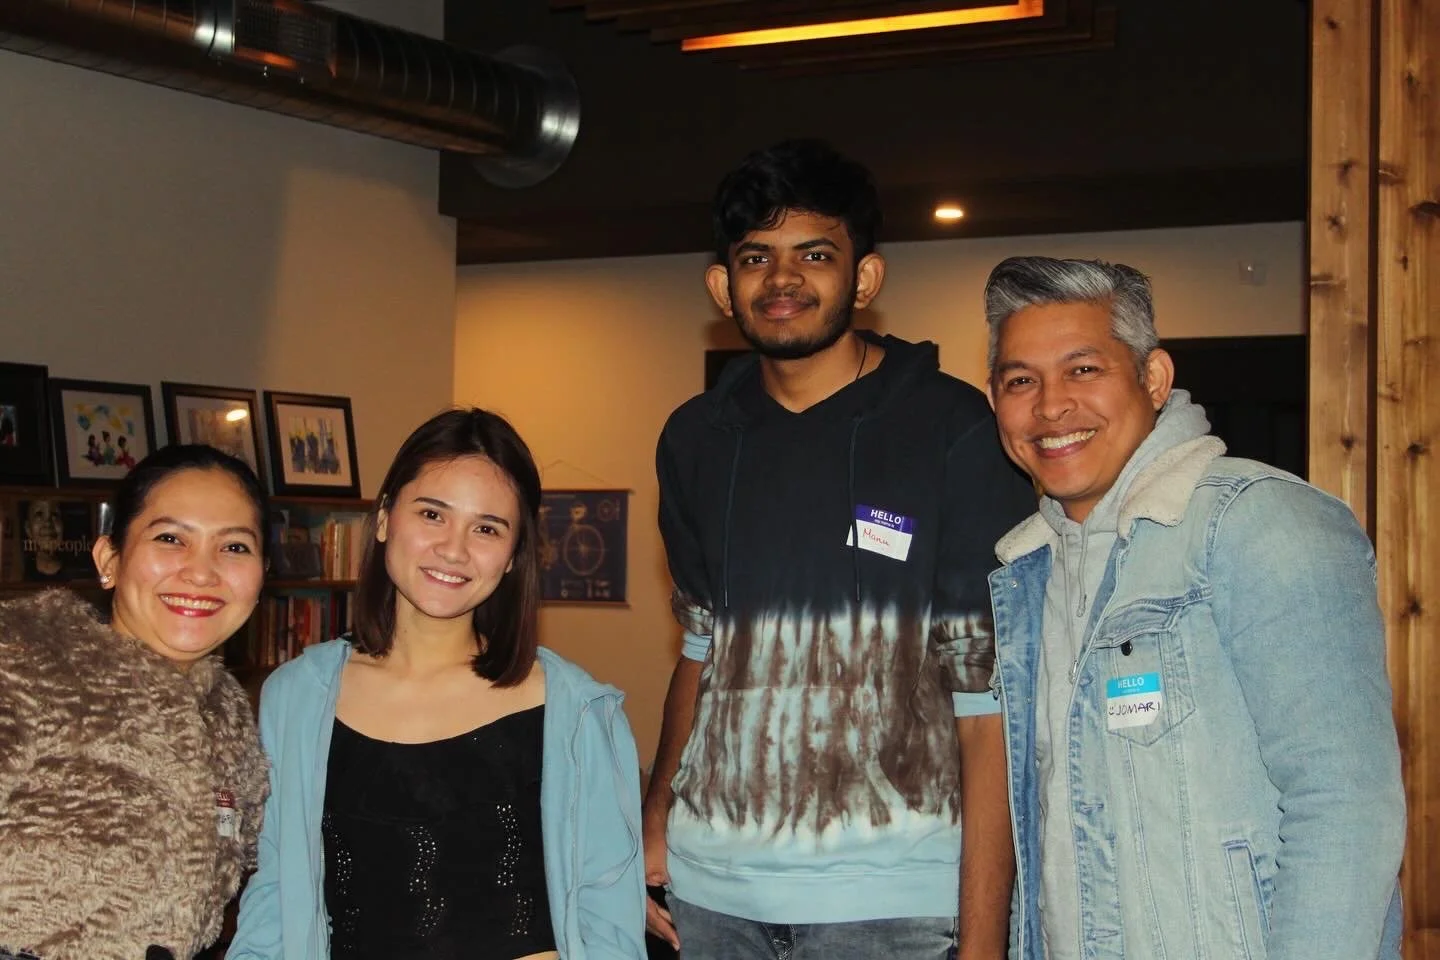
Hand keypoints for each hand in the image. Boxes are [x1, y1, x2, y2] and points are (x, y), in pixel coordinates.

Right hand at [644, 818, 678, 948]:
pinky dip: (653, 906)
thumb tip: (665, 895)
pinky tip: (663, 911)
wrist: (654, 808)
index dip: (662, 927)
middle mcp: (629, 880)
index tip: (676, 939)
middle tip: (675, 940)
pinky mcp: (637, 871)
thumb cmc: (657, 831)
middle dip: (659, 928)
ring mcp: (632, 876)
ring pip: (642, 905)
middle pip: (642, 913)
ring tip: (671, 929)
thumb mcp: (661, 858)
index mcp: (633, 880)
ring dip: (656, 919)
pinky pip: (643, 896)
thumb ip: (660, 880)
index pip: (646, 912)